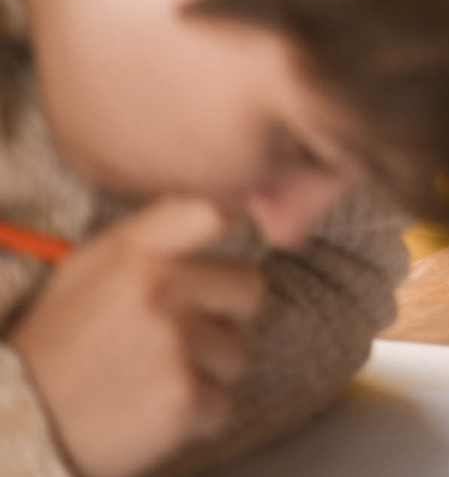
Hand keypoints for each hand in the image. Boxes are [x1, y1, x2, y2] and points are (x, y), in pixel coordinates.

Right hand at [12, 198, 262, 476]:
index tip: (232, 242)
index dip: (237, 222)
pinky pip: (221, 404)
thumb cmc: (58, 343)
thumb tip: (221, 207)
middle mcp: (160, 288)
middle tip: (176, 340)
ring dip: (206, 372)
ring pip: (237, 354)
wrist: (17, 418)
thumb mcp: (89, 270)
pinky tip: (151, 411)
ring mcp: (175, 343)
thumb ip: (153, 239)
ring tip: (152, 379)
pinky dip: (194, 416)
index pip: (213, 210)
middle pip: (249, 291)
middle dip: (223, 318)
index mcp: (136, 252)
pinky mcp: (183, 398)